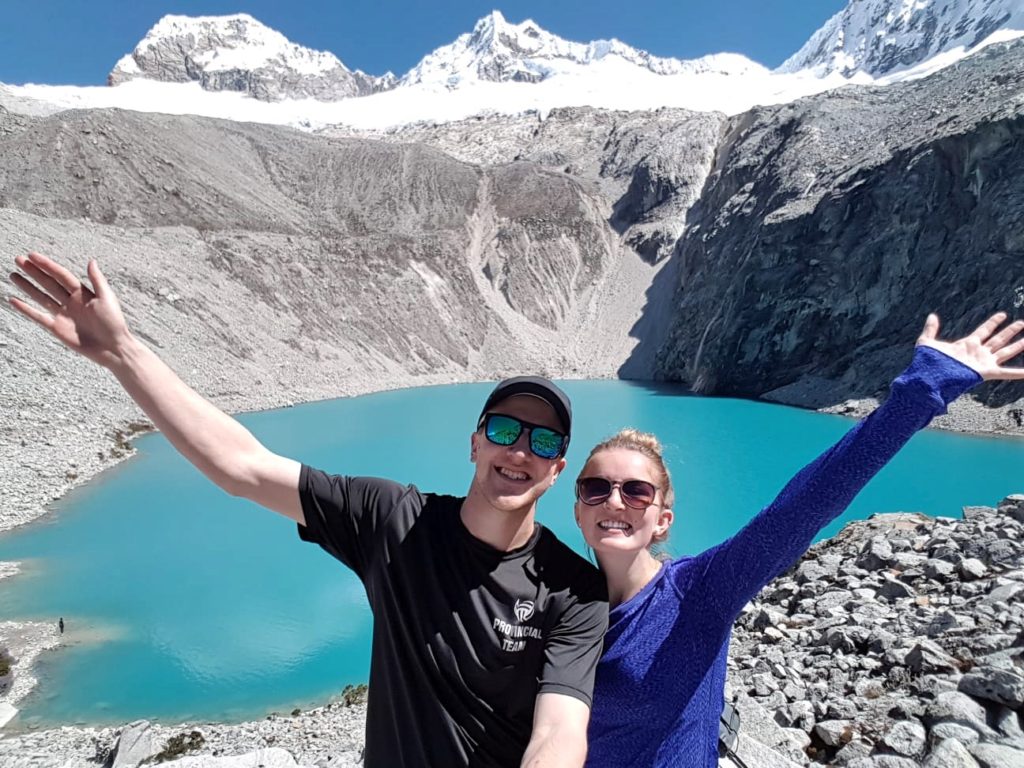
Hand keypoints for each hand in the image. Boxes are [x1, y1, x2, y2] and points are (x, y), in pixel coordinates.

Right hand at [9, 252, 130, 367]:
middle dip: (34, 272)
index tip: (32, 255)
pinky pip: (38, 316)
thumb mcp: (107, 298)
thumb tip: (91, 261)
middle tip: (18, 260)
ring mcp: (63, 315)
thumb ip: (97, 280)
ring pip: (41, 297)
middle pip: (49, 283)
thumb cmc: (113, 323)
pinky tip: (13, 300)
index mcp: (83, 293)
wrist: (112, 348)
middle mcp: (71, 302)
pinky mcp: (57, 328)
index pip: (61, 275)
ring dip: (27, 286)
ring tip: (13, 275)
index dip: (47, 265)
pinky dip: (25, 309)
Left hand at [916, 312, 1023, 380]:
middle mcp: (978, 353)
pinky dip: (1018, 373)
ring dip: (1018, 346)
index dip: (993, 322)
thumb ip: (930, 329)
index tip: (1003, 315)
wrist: (931, 378)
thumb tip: (932, 315)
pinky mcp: (986, 372)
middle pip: (998, 339)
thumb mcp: (927, 342)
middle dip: (1010, 331)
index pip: (984, 330)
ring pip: (1005, 352)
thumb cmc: (928, 363)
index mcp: (967, 344)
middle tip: (1022, 323)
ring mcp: (983, 362)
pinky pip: (1006, 373)